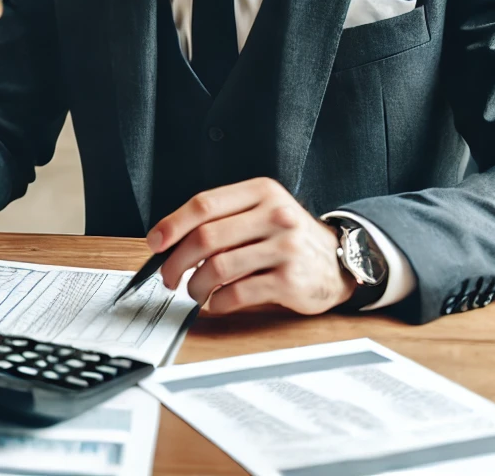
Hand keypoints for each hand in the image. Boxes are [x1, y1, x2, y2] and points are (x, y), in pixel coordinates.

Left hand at [148, 178, 353, 315]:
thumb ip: (223, 218)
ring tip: (193, 291)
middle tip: (168, 276)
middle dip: (177, 261)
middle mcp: (275, 215)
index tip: (155, 242)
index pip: (204, 204)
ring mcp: (284, 248)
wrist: (339, 261)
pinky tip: (216, 302)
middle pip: (206, 238)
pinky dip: (218, 301)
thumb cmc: (286, 235)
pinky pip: (238, 293)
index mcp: (261, 192)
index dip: (173, 224)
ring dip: (195, 285)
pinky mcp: (290, 281)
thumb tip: (169, 240)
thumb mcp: (261, 210)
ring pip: (218, 267)